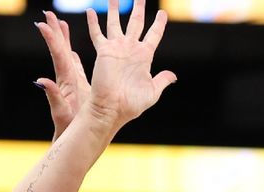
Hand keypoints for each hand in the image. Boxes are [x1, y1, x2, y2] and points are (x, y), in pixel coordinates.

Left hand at [35, 12, 90, 139]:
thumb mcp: (60, 112)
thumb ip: (51, 95)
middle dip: (55, 31)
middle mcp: (66, 79)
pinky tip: (73, 49)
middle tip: (48, 13)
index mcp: (65, 81)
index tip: (42, 23)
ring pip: (67, 56)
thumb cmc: (68, 129)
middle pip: (60, 50)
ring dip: (63, 39)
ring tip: (60, 22)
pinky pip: (75, 67)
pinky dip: (73, 55)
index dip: (51, 39)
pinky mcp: (77, 88)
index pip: (57, 55)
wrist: (75, 138)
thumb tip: (39, 80)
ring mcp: (71, 83)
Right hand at [86, 0, 175, 129]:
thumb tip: (173, 76)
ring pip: (116, 23)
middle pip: (136, 23)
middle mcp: (130, 49)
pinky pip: (97, 34)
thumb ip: (162, 81)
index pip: (153, 35)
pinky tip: (90, 11)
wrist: (111, 109)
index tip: (163, 13)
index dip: (159, 24)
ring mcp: (116, 49)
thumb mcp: (152, 93)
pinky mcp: (103, 52)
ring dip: (115, 10)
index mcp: (144, 57)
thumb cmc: (130, 105)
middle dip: (138, 9)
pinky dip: (94, 22)